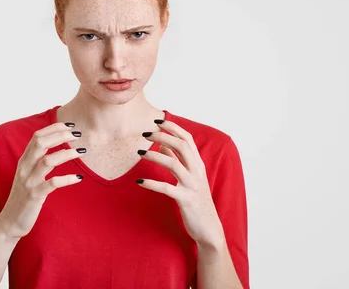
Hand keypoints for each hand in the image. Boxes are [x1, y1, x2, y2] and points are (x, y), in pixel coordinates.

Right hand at [0, 122, 85, 239]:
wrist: (10, 222)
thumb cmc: (23, 197)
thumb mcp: (28, 175)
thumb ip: (37, 161)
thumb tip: (53, 147)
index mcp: (24, 161)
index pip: (37, 136)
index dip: (54, 128)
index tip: (70, 126)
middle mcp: (24, 167)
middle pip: (41, 143)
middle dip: (61, 135)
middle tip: (78, 135)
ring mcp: (29, 181)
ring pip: (48, 160)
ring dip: (67, 153)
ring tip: (82, 151)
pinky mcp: (34, 196)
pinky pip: (52, 183)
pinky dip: (67, 179)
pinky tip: (78, 178)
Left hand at [137, 120, 224, 247]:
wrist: (209, 228)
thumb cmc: (196, 200)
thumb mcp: (189, 177)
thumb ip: (177, 159)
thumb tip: (163, 144)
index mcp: (198, 164)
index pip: (187, 139)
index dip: (173, 128)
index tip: (157, 121)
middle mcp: (197, 171)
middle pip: (182, 146)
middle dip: (163, 136)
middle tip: (145, 134)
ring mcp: (193, 185)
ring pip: (174, 164)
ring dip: (155, 156)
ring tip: (139, 153)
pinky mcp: (186, 200)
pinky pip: (167, 188)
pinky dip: (152, 183)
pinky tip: (139, 181)